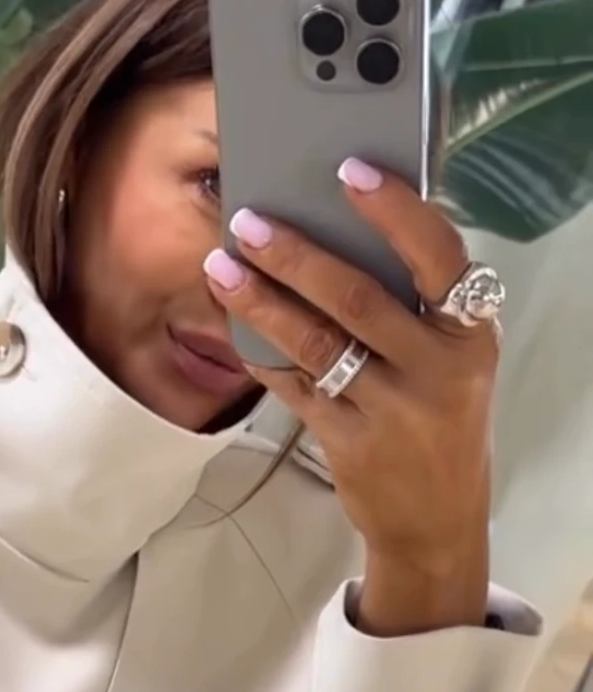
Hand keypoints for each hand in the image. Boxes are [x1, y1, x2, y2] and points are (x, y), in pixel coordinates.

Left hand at [203, 163, 497, 634]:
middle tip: (249, 222)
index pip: (439, 256)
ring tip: (222, 268)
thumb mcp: (453, 361)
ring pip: (317, 343)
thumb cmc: (439, 421)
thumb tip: (337, 233)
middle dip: (296, 255)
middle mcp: (437, 369)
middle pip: (359, 298)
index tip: (351, 170)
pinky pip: (295, 388)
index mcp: (470, 334)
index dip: (395, 211)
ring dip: (262, 301)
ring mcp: (393, 410)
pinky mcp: (350, 443)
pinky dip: (262, 355)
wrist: (436, 521)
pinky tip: (235, 327)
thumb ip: (416, 307)